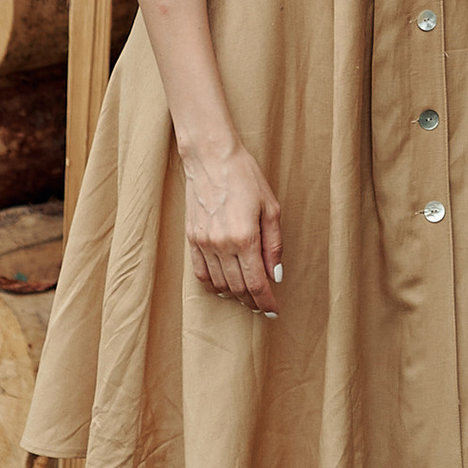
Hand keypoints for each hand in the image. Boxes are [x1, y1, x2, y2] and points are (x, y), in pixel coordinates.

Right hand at [182, 141, 283, 313]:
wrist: (211, 157)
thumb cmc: (245, 177)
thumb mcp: (270, 207)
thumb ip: (274, 244)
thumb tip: (276, 274)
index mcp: (245, 237)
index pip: (256, 283)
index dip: (266, 301)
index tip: (273, 310)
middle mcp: (222, 244)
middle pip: (238, 288)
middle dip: (252, 301)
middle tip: (262, 305)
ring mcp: (204, 243)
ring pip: (219, 284)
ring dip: (234, 295)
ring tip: (246, 296)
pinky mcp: (191, 239)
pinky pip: (201, 273)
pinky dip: (213, 285)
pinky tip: (223, 286)